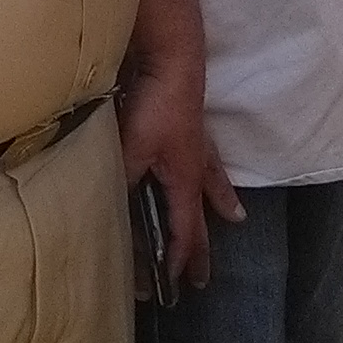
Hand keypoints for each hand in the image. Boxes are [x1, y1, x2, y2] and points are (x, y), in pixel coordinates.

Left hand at [116, 56, 237, 293]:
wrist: (171, 58)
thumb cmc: (154, 106)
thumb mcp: (131, 149)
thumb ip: (122, 180)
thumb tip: (108, 208)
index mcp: (184, 179)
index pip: (184, 230)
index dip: (179, 259)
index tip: (172, 284)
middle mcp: (195, 166)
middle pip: (201, 216)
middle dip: (202, 248)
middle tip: (204, 278)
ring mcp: (195, 143)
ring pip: (211, 182)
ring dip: (219, 202)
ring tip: (234, 216)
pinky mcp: (190, 123)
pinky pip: (205, 155)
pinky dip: (211, 169)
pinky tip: (205, 163)